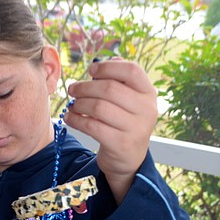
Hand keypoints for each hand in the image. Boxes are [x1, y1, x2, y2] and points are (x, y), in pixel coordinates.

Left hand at [64, 59, 157, 202]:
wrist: (129, 158)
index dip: (108, 67)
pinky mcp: (120, 144)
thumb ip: (119, 80)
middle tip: (73, 89)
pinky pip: (92, 126)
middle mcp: (146, 109)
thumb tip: (101, 61)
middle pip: (110, 88)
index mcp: (149, 93)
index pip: (131, 70)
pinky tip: (70, 117)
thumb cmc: (124, 122)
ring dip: (79, 104)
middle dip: (86, 87)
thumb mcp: (129, 100)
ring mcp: (135, 128)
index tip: (91, 70)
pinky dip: (76, 120)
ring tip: (72, 105)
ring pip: (99, 107)